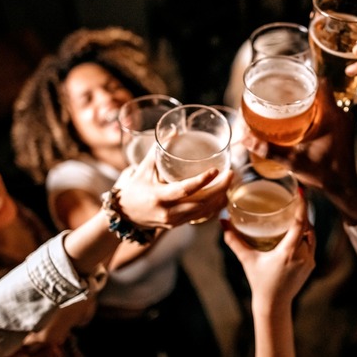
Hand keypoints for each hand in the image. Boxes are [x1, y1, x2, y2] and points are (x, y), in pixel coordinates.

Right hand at [114, 146, 232, 227]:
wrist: (126, 215)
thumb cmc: (135, 188)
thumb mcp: (144, 168)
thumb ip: (158, 150)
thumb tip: (174, 130)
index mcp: (158, 196)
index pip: (184, 190)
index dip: (202, 181)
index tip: (216, 170)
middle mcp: (168, 212)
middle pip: (201, 203)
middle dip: (220, 189)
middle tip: (231, 173)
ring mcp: (174, 221)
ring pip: (204, 212)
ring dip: (220, 198)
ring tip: (230, 182)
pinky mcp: (178, 225)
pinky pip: (201, 217)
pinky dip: (214, 207)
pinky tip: (222, 196)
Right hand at [221, 200, 315, 310]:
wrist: (274, 304)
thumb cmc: (260, 281)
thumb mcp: (247, 259)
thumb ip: (234, 241)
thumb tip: (223, 222)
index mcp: (289, 252)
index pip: (300, 223)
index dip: (302, 206)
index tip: (302, 192)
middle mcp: (303, 255)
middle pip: (308, 227)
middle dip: (303, 213)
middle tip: (297, 198)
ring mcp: (309, 261)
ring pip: (312, 235)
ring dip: (305, 224)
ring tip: (297, 212)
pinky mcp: (311, 265)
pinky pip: (312, 244)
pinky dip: (306, 235)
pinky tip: (299, 230)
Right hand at [244, 78, 356, 223]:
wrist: (343, 188)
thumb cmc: (324, 173)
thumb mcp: (294, 161)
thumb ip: (270, 150)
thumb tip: (246, 140)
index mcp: (331, 115)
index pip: (321, 83)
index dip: (306, 77)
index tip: (290, 77)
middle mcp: (339, 115)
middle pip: (321, 91)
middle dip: (302, 88)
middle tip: (282, 89)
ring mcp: (341, 123)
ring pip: (324, 101)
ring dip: (308, 100)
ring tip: (287, 101)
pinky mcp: (340, 131)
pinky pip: (327, 112)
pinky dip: (314, 111)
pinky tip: (298, 118)